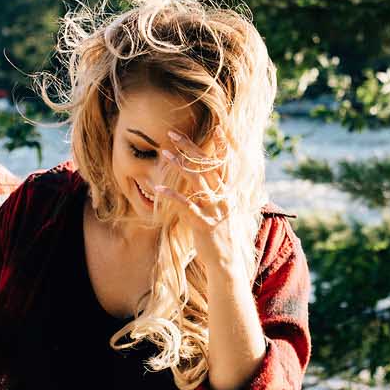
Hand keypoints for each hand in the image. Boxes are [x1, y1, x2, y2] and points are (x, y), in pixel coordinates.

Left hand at [154, 130, 244, 274]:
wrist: (226, 261)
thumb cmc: (221, 233)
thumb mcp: (224, 209)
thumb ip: (218, 192)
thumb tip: (209, 176)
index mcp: (231, 192)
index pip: (228, 163)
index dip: (223, 146)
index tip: (218, 128)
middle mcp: (226, 198)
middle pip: (208, 166)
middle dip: (191, 148)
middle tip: (174, 133)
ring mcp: (215, 210)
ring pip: (197, 182)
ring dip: (180, 165)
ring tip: (164, 153)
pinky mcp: (203, 224)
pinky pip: (185, 206)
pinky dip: (171, 196)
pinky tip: (158, 188)